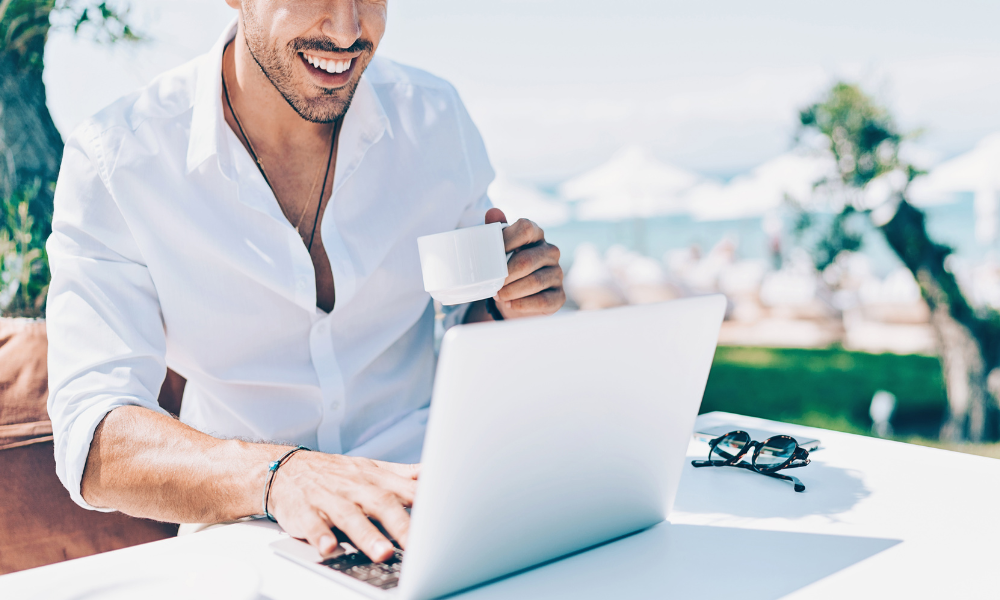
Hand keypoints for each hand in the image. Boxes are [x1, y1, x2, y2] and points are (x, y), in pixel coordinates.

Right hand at [267, 451, 419, 561]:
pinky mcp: (304, 512)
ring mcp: (329, 499)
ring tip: (383, 553)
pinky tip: (329, 549)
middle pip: (381, 503)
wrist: (284, 469)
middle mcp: (354, 487)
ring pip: (350, 516)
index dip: (424, 503)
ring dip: (367, 535)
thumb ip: (402, 475)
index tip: (441, 519)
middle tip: (417, 544)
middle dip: (400, 524)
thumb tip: (432, 473)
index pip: (404, 490)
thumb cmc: (334, 473)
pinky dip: (321, 537)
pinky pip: (312, 525)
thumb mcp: (370, 469)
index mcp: (374, 479)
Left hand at [485, 208, 564, 318]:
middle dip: (506, 274)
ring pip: (535, 281)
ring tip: (498, 296)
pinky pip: (544, 300)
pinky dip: (524, 304)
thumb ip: (495, 229)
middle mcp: (550, 251)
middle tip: (492, 283)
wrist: (514, 296)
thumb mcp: (499, 248)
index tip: (490, 253)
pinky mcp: (559, 296)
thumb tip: (492, 212)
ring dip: (512, 290)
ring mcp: (557, 273)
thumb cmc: (506, 266)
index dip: (507, 239)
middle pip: (527, 259)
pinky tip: (511, 305)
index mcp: (536, 234)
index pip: (526, 228)